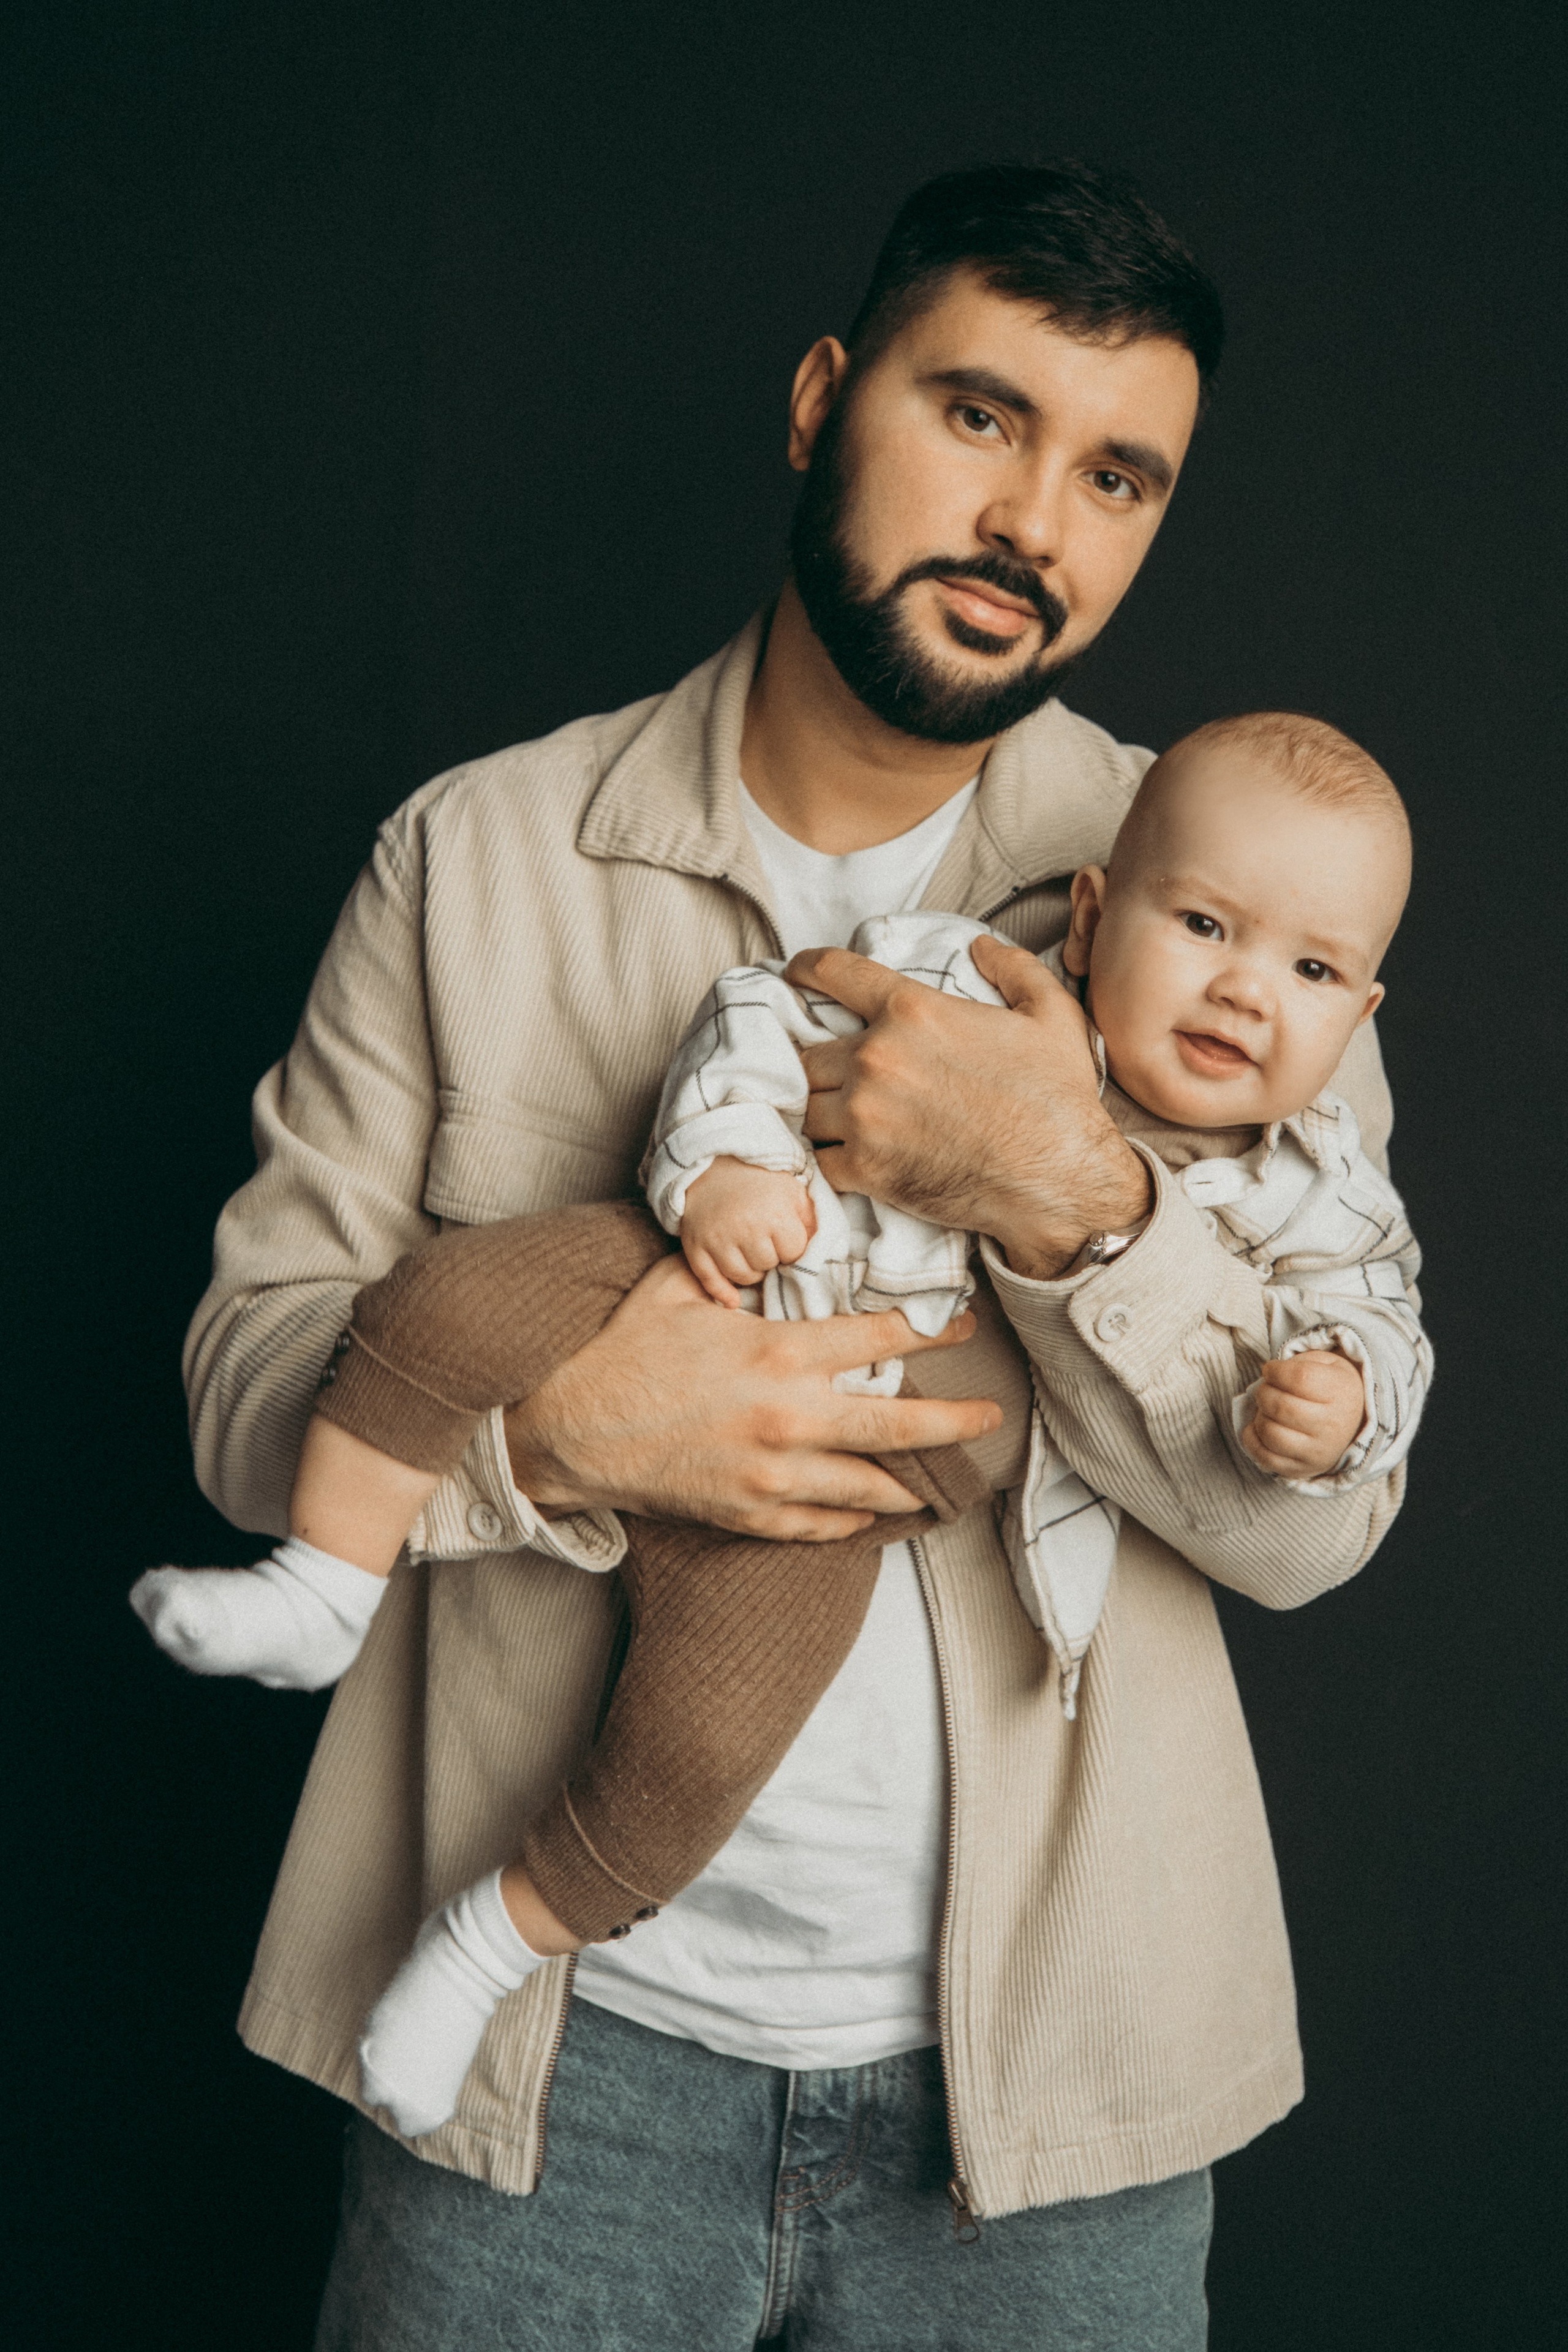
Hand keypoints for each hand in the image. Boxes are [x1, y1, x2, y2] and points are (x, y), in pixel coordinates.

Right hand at [503, 1252, 1001, 1539]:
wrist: (565, 1430)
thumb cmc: (619, 1353)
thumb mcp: (677, 1289)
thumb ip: (732, 1266)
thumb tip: (765, 1234)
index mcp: (777, 1354)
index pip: (879, 1339)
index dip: (931, 1331)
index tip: (962, 1327)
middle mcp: (787, 1418)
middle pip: (897, 1426)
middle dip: (955, 1422)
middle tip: (990, 1418)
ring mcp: (770, 1474)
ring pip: (868, 1487)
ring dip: (911, 1483)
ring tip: (941, 1481)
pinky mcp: (748, 1514)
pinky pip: (820, 1524)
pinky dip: (850, 1518)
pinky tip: (869, 1512)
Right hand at [681, 1157, 815, 1307]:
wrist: (713, 1165)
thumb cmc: (759, 1180)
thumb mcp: (792, 1191)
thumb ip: (810, 1220)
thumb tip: (822, 1251)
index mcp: (774, 1215)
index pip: (792, 1254)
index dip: (791, 1249)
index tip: (784, 1238)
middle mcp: (745, 1228)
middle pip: (767, 1266)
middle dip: (770, 1258)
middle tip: (764, 1242)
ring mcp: (718, 1239)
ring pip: (742, 1277)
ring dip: (750, 1271)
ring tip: (750, 1253)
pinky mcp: (696, 1245)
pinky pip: (710, 1280)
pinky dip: (722, 1292)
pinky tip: (732, 1300)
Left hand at [785, 935, 1150, 1279]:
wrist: (1060, 1179)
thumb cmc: (1057, 1097)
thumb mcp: (1051, 1013)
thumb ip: (1014, 968)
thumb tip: (981, 947)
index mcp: (912, 1010)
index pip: (834, 973)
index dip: (806, 970)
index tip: (793, 975)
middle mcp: (877, 1057)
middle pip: (808, 1053)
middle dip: (821, 1063)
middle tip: (838, 1077)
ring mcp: (865, 1115)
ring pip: (806, 1106)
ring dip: (820, 1112)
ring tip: (841, 1120)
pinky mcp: (865, 1168)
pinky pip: (819, 1158)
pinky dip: (830, 1159)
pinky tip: (850, 1160)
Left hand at [1241, 1349, 1365, 1478]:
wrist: (1351, 1425)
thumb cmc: (1331, 1389)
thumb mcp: (1326, 1365)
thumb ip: (1300, 1362)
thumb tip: (1269, 1374)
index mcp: (1341, 1393)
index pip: (1299, 1378)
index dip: (1275, 1371)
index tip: (1271, 1370)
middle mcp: (1332, 1426)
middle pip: (1280, 1406)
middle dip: (1263, 1392)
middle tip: (1266, 1389)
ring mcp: (1317, 1452)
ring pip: (1270, 1432)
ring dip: (1259, 1415)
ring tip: (1267, 1409)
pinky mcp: (1301, 1469)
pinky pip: (1264, 1457)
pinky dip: (1252, 1438)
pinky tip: (1259, 1426)